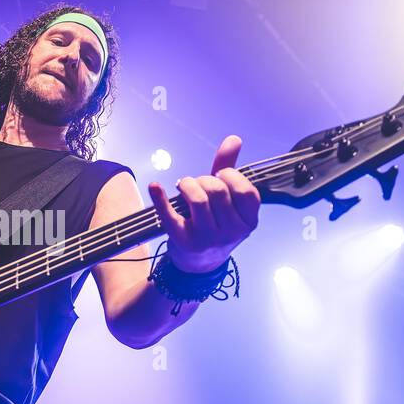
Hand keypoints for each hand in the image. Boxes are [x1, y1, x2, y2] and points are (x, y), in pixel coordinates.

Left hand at [148, 134, 260, 272]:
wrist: (199, 265)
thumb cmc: (215, 224)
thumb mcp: (227, 202)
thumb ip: (229, 169)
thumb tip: (234, 139)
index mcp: (248, 221)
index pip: (244, 190)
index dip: (229, 176)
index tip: (219, 177)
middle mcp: (232, 232)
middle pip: (217, 190)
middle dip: (204, 179)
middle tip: (196, 184)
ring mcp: (209, 239)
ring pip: (198, 198)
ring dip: (186, 184)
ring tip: (183, 186)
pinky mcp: (184, 242)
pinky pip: (170, 214)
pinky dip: (160, 198)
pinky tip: (155, 186)